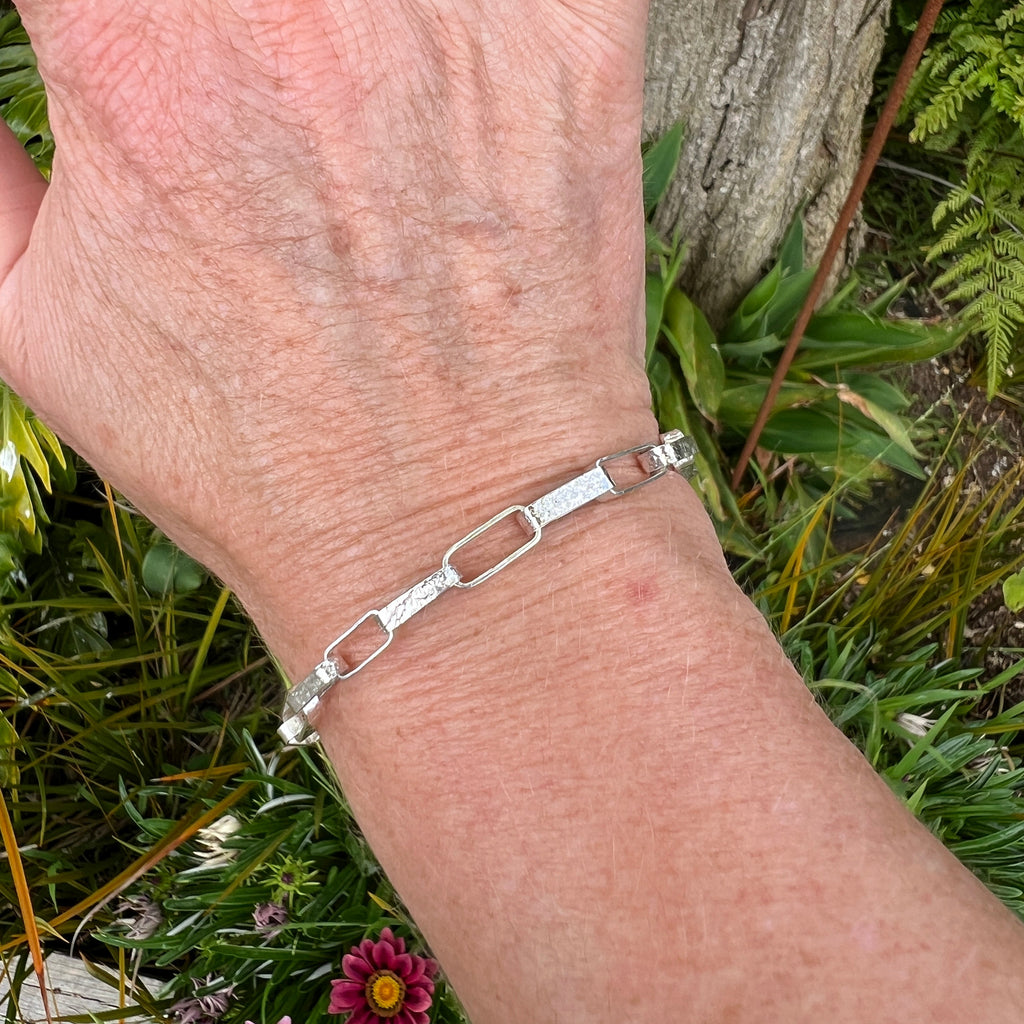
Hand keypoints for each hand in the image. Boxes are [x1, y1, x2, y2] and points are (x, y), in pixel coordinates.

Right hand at [0, 1, 655, 667]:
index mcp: (146, 56)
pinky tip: (456, 62)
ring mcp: (460, 20)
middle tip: (252, 68)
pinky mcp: (579, 51)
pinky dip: (500, 8)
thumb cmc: (253, 458)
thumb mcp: (37, 327)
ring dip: (363, 18)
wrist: (448, 535)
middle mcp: (304, 11)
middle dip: (237, 16)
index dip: (110, 13)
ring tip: (347, 82)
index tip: (122, 43)